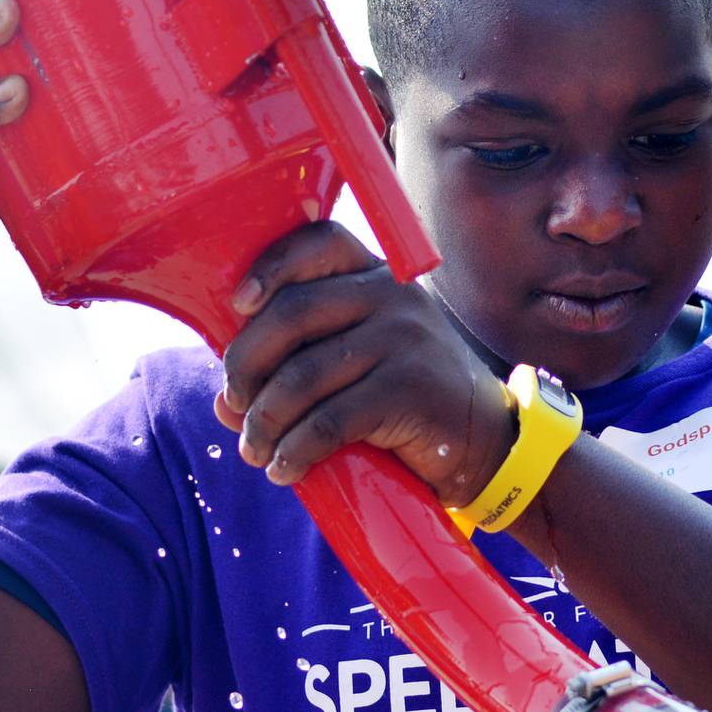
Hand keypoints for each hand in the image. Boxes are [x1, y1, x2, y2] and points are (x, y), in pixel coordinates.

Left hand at [213, 221, 514, 501]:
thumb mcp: (358, 362)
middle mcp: (391, 295)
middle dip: (246, 364)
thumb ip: (298, 363)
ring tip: (256, 450)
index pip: (318, 242)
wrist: (486, 440)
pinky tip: (285, 468)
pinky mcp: (409, 390)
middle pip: (292, 312)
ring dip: (264, 421)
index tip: (239, 306)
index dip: (270, 266)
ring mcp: (403, 339)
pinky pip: (329, 421)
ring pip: (302, 375)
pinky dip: (295, 451)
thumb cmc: (406, 397)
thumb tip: (225, 403)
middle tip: (234, 403)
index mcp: (376, 275)